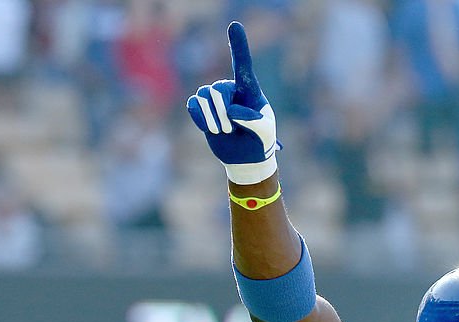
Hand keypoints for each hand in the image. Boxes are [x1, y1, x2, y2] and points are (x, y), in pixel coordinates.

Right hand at [186, 22, 280, 184]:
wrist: (247, 159)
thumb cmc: (261, 142)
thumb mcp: (266, 133)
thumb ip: (254, 120)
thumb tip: (232, 110)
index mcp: (250, 89)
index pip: (243, 65)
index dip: (238, 45)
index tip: (234, 25)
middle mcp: (231, 89)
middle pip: (217, 89)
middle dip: (222, 112)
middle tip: (231, 129)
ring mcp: (215, 98)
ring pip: (203, 96)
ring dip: (213, 119)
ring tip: (225, 131)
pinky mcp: (201, 108)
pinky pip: (192, 105)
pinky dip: (201, 120)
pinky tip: (211, 129)